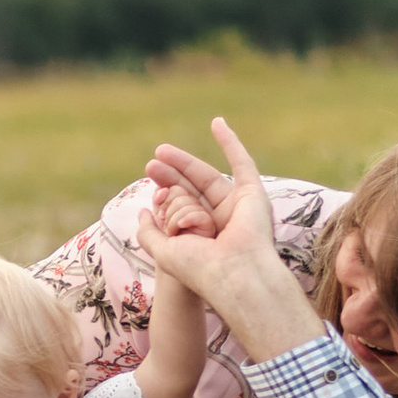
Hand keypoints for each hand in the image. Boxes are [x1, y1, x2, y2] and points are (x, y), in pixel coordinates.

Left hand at [139, 117, 315, 365]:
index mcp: (204, 236)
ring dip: (184, 163)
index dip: (164, 195)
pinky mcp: (253, 193)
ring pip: (207, 177)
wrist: (234, 274)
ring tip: (160, 151)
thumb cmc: (199, 268)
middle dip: (169, 176)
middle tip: (150, 165)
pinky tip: (217, 124)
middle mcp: (222, 221)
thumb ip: (149, 232)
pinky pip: (242, 161)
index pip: (180, 208)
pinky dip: (230, 142)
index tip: (150, 189)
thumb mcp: (162, 250)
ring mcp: (239, 206)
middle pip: (192, 189)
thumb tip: (144, 210)